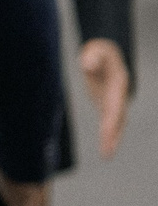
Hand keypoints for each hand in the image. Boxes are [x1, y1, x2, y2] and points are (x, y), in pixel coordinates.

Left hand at [80, 37, 130, 160]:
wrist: (106, 53)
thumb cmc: (100, 51)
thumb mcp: (96, 50)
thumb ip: (93, 57)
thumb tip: (86, 64)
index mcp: (118, 85)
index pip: (114, 105)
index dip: (111, 119)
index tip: (107, 132)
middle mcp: (119, 96)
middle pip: (117, 118)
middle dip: (113, 135)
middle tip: (108, 152)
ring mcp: (114, 101)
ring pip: (115, 123)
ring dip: (112, 139)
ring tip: (107, 156)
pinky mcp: (107, 104)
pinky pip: (108, 122)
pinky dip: (107, 134)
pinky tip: (105, 148)